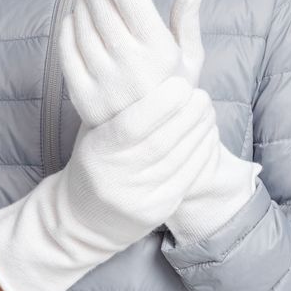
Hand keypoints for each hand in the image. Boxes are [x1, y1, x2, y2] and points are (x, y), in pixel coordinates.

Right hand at [0, 75, 218, 290]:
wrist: (82, 219)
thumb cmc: (93, 163)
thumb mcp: (93, 134)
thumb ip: (116, 109)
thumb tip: (149, 70)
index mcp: (98, 152)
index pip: (132, 126)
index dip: (160, 104)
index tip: (181, 84)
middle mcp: (117, 177)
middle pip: (162, 142)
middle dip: (189, 114)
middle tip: (202, 95)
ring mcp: (138, 198)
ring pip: (179, 160)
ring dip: (200, 131)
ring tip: (208, 111)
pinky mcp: (157, 211)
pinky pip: (187, 178)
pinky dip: (203, 154)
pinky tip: (208, 136)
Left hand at [59, 0, 203, 127]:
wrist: (146, 147)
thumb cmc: (171, 94)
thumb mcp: (190, 62)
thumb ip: (188, 23)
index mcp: (160, 53)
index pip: (132, 0)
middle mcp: (130, 67)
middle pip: (101, 8)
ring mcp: (103, 83)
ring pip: (81, 25)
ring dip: (79, 1)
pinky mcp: (81, 97)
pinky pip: (66, 50)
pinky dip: (67, 28)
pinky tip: (74, 18)